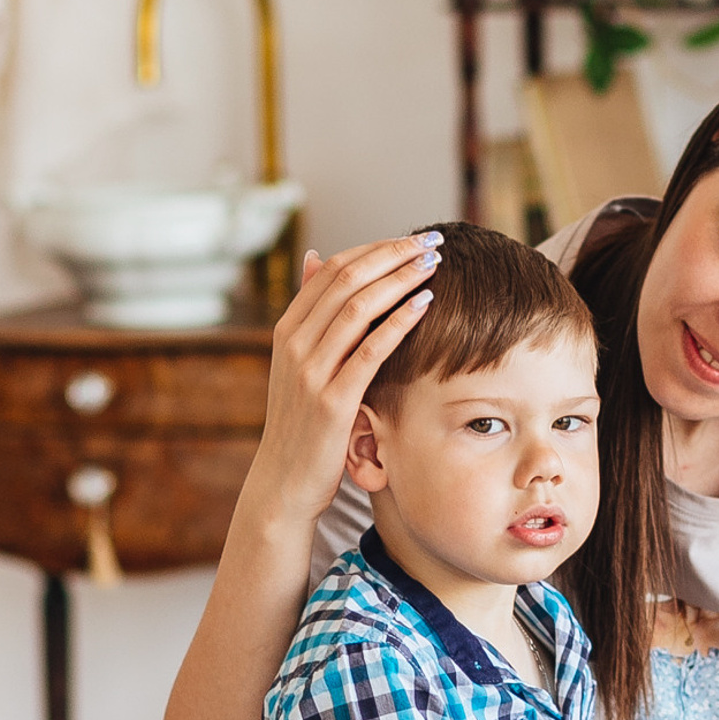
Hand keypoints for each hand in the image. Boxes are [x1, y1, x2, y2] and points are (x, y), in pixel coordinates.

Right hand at [244, 234, 442, 526]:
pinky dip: (399, 322)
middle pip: (346, 280)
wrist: (285, 480)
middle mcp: (294, 344)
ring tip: (433, 264)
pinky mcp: (332, 401)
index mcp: (288, 330)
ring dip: (399, 280)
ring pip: (357, 308)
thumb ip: (312, 314)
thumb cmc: (303, 421)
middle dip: (393, 255)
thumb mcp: (299, 363)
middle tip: (431, 241)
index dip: (375, 248)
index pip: (332, 269)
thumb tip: (314, 255)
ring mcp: (310, 372)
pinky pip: (369, 351)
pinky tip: (426, 304)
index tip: (413, 238)